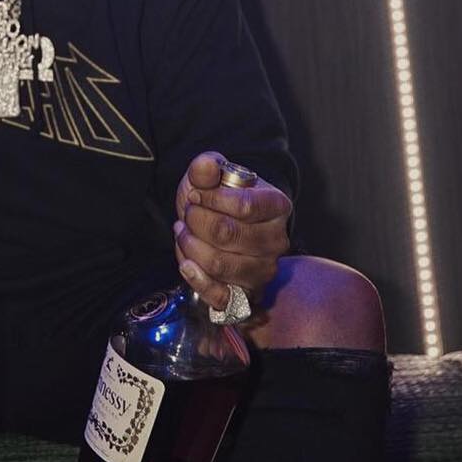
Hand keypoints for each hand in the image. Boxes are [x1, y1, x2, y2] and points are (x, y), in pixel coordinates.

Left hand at [173, 151, 291, 315]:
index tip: (195, 195)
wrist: (218, 226)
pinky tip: (187, 264)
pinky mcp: (247, 295)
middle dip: (195, 221)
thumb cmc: (217, 200)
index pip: (244, 206)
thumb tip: (206, 165)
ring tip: (184, 234)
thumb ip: (206, 168)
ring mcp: (264, 270)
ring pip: (218, 263)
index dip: (210, 199)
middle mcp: (277, 240)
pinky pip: (221, 296)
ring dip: (190, 246)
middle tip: (188, 215)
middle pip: (226, 234)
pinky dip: (197, 279)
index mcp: (277, 206)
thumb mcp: (210, 178)